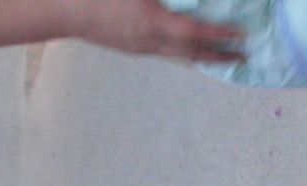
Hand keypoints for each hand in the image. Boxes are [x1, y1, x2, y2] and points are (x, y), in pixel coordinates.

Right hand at [67, 0, 245, 62]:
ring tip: (223, 57)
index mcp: (152, 21)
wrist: (63, 9)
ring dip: (203, 58)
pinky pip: (165, 55)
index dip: (221, 34)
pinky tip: (190, 51)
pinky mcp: (130, 48)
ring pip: (179, 57)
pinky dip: (184, 54)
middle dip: (220, 56)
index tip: (242, 35)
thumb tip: (189, 0)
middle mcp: (148, 41)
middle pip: (192, 54)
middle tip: (243, 57)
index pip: (195, 31)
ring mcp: (138, 48)